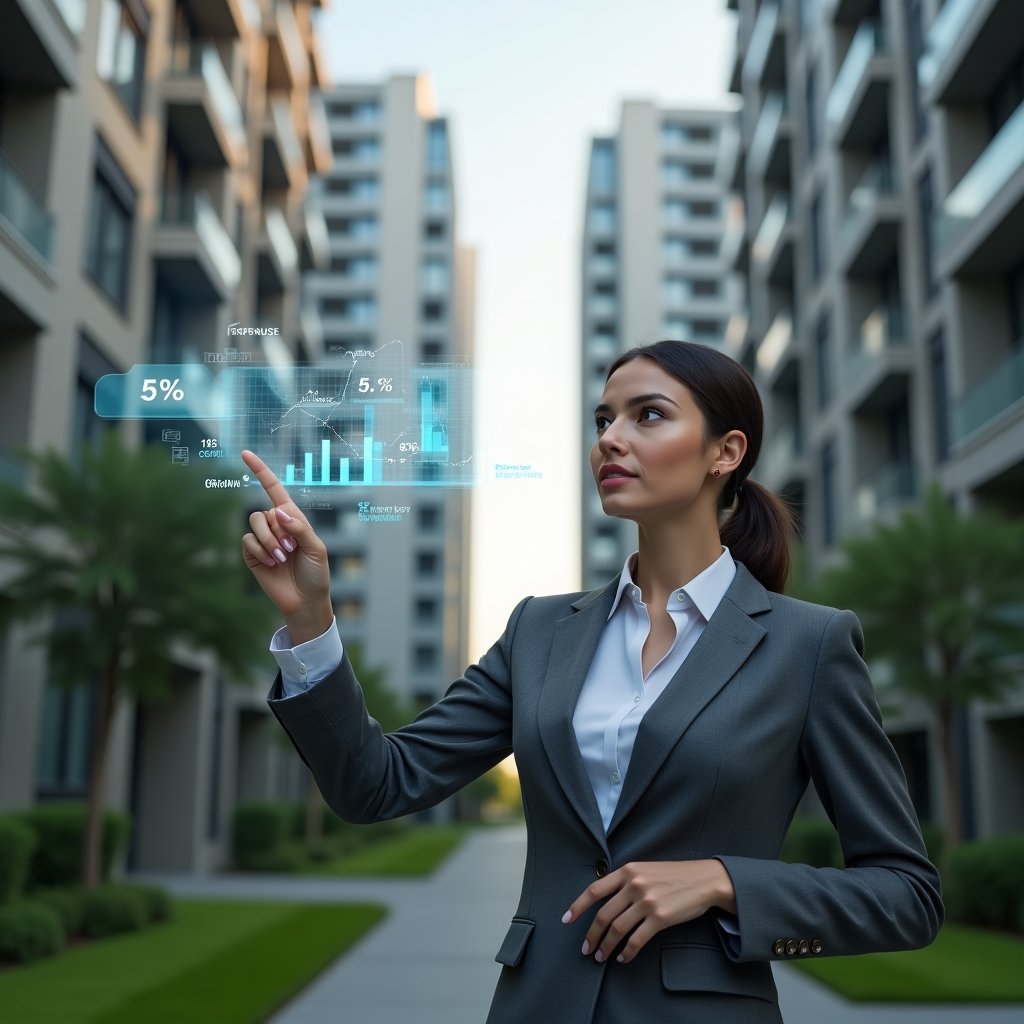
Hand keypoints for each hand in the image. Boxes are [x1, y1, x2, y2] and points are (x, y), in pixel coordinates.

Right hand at [240, 450, 331, 642]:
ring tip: (282, 557)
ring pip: (255, 522)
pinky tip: (271, 563)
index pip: (274, 489)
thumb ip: (300, 528)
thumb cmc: (316, 574)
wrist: (305, 600)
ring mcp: (262, 539)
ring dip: (269, 540)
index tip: (245, 453)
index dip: (260, 471)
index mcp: (293, 518)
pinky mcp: (252, 554)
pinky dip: (260, 551)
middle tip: (291, 550)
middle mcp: (276, 525)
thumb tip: (278, 511)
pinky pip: (248, 541)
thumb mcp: (317, 548)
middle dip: (279, 530)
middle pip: (265, 510)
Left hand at [562, 859, 735, 963]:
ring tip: (600, 957)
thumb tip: (604, 900)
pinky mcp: (660, 918)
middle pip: (604, 914)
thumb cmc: (673, 875)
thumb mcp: (645, 869)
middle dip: (591, 935)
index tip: (567, 920)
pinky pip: (637, 940)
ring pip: (617, 929)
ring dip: (606, 946)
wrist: (703, 880)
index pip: (595, 889)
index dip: (578, 906)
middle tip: (586, 949)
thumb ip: (625, 881)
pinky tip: (622, 958)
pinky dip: (626, 952)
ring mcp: (647, 901)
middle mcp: (634, 885)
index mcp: (628, 871)